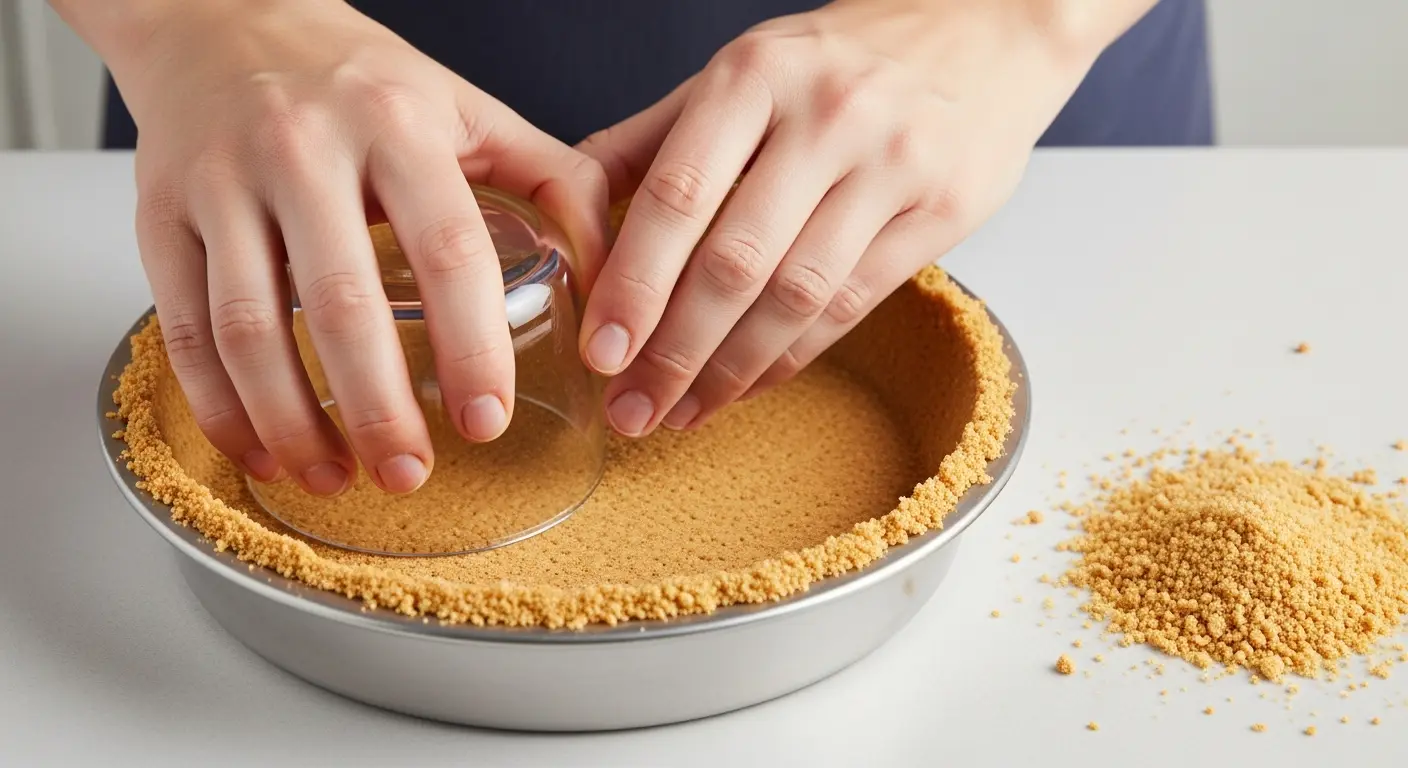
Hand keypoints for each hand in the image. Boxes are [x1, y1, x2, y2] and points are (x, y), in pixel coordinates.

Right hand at [88, 0, 607, 494]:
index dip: (472, 346)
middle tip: (411, 474)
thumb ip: (555, 184)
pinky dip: (219, 404)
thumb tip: (613, 281)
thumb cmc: (358, 79)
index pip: (449, 248)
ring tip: (337, 476)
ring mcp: (221, 183)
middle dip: (379, 408)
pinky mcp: (159, 215)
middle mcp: (301, 149)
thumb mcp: (469, 109)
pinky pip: (183, 328)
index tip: (485, 421)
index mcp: (395, 124)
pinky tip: (261, 447)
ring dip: (294, 421)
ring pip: (249, 327)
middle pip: (341, 303)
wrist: (221, 15)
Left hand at [577, 0, 1121, 435]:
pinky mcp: (943, 210)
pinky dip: (791, 357)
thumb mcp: (744, 70)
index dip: (634, 282)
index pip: (678, 194)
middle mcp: (826, 115)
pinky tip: (747, 385)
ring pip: (797, 294)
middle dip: (674, 350)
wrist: (985, 29)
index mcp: (755, 74)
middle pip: (736, 259)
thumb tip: (567, 208)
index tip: (600, 352)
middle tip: (631, 408)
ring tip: (682, 412)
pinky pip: (852, 305)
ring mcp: (892, 163)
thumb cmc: (844, 59)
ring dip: (730, 369)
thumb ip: (655, 138)